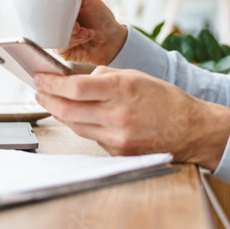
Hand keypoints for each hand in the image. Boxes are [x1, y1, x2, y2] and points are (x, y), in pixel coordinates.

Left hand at [34, 67, 229, 169]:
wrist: (191, 130)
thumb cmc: (167, 101)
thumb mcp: (137, 76)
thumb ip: (106, 77)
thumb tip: (80, 79)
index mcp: (123, 90)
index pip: (76, 88)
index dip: (52, 84)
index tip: (40, 78)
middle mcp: (118, 115)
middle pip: (69, 109)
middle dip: (48, 99)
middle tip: (38, 91)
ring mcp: (118, 137)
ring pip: (75, 125)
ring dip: (60, 113)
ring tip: (52, 102)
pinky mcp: (118, 152)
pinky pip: (91, 137)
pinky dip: (82, 126)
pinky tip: (77, 117)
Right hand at [56, 0, 128, 65]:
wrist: (114, 39)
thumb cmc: (102, 18)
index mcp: (61, 12)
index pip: (47, 9)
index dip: (55, 10)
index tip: (66, 12)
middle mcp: (58, 25)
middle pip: (49, 24)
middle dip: (65, 25)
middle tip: (78, 26)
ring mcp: (59, 38)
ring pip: (54, 36)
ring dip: (73, 34)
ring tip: (87, 33)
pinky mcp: (63, 52)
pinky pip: (59, 48)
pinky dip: (74, 42)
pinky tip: (86, 38)